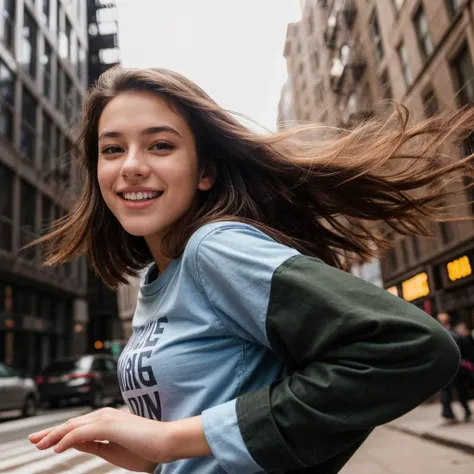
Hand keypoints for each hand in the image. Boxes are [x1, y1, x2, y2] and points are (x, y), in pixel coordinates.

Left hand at [28, 407, 170, 470]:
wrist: (166, 442)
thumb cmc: (145, 448)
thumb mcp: (112, 449)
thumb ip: (93, 444)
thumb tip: (73, 443)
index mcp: (108, 420)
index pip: (78, 426)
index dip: (59, 432)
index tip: (44, 441)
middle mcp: (105, 415)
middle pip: (71, 423)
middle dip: (50, 432)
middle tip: (33, 440)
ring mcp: (107, 418)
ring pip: (73, 426)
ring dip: (53, 435)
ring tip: (38, 445)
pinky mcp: (109, 425)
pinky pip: (81, 433)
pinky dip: (67, 439)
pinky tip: (55, 448)